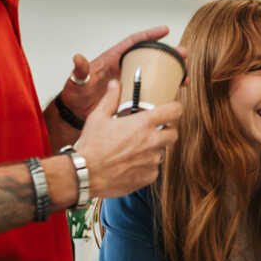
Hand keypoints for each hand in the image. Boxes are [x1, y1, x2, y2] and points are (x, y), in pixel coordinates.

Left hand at [58, 26, 181, 119]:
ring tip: (184, 75)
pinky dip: (162, 90)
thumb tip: (78, 59)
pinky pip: (150, 89)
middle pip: (149, 56)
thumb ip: (80, 71)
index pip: (133, 43)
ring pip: (153, 73)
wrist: (77, 113)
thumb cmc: (76, 95)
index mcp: (112, 59)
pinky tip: (173, 93)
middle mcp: (123, 68)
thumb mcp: (77, 81)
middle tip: (182, 54)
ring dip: (169, 73)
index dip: (149, 35)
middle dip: (167, 54)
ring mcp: (129, 81)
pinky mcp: (131, 95)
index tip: (164, 31)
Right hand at [72, 80, 182, 198]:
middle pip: (173, 134)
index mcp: (143, 124)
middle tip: (152, 132)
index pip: (175, 111)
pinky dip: (146, 166)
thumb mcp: (98, 117)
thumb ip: (111, 99)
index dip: (174, 109)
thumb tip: (115, 85)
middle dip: (166, 131)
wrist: (85, 173)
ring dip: (152, 150)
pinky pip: (154, 168)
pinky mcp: (149, 176)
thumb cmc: (91, 146)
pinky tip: (130, 164)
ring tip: (133, 150)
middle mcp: (152, 141)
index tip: (170, 111)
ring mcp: (152, 160)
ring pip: (162, 152)